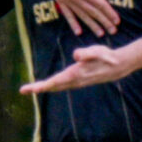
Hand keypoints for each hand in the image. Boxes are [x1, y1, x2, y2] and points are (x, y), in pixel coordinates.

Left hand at [19, 40, 141, 94]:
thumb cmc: (107, 56)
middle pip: (53, 86)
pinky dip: (52, 85)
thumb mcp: (97, 51)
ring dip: (44, 87)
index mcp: (76, 74)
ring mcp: (77, 81)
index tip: (31, 89)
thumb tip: (76, 55)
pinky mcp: (79, 80)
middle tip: (23, 90)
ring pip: (57, 86)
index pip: (56, 81)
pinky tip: (47, 85)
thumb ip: (86, 53)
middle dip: (38, 88)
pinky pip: (62, 84)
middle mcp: (75, 80)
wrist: (118, 66)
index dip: (43, 85)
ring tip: (31, 88)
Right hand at [38, 0, 118, 35]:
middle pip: (92, 12)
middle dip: (104, 22)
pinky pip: (67, 14)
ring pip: (81, 15)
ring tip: (100, 33)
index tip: (117, 21)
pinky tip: (78, 32)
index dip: (109, 13)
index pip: (100, 4)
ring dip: (92, 25)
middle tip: (113, 31)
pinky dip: (73, 23)